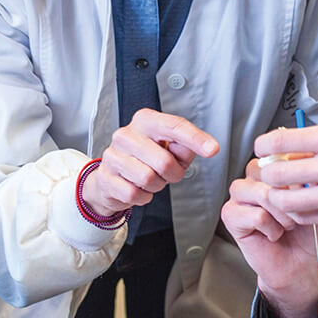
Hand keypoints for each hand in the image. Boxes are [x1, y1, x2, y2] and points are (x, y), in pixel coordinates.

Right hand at [81, 108, 218, 215]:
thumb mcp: (169, 149)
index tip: (213, 149)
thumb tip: (200, 148)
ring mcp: (112, 156)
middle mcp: (125, 134)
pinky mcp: (105, 177)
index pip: (174, 126)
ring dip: (157, 185)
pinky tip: (138, 188)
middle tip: (169, 173)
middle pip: (163, 160)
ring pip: (148, 179)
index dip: (196, 138)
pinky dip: (143, 197)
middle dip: (173, 174)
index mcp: (145, 120)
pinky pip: (134, 194)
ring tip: (151, 179)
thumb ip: (185, 147)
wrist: (112, 177)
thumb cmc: (145, 159)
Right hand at [222, 157, 317, 317]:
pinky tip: (274, 234)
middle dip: (289, 194)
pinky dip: (271, 228)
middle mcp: (254, 176)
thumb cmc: (311, 232)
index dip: (296, 169)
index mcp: (274, 167)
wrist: (302, 264)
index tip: (310, 186)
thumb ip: (311, 178)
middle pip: (267, 169)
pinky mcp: (231, 214)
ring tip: (288, 225)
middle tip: (299, 213)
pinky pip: (255, 214)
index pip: (279, 151)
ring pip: (260, 191)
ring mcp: (240, 194)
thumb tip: (305, 160)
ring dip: (281, 212)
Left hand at [255, 125, 317, 247]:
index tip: (262, 149)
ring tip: (282, 190)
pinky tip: (300, 202)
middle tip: (270, 172)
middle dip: (267, 173)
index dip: (263, 146)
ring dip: (277, 196)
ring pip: (285, 201)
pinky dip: (295, 210)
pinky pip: (304, 216)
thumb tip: (286, 146)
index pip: (279, 141)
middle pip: (276, 174)